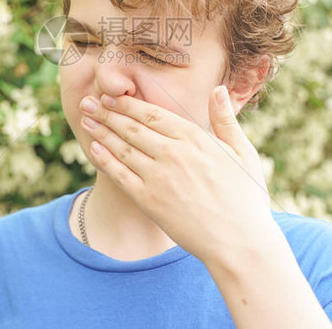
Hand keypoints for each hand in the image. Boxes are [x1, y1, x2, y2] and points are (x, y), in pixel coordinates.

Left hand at [80, 86, 273, 265]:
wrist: (239, 242)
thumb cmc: (246, 198)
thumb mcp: (243, 153)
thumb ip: (225, 120)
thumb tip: (218, 89)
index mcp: (195, 138)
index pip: (152, 113)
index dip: (128, 103)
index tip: (111, 95)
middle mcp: (173, 153)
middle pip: (132, 127)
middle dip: (107, 113)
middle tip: (88, 102)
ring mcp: (159, 177)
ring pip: (122, 148)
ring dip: (101, 132)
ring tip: (86, 120)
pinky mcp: (149, 201)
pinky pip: (121, 175)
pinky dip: (105, 160)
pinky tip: (93, 149)